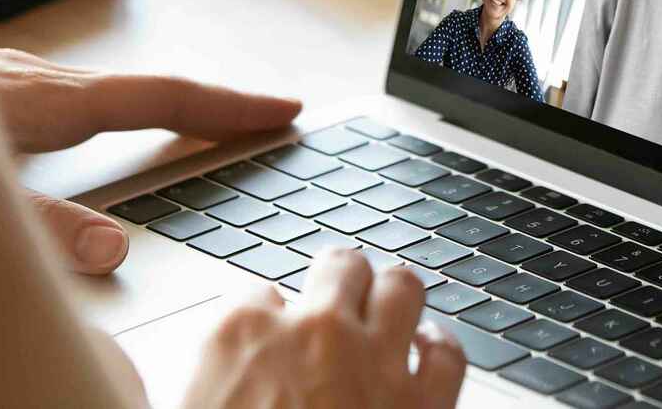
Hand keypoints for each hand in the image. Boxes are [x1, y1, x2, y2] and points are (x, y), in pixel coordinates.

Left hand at [0, 48, 299, 274]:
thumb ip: (44, 227)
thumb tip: (117, 249)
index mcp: (52, 101)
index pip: (166, 97)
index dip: (229, 106)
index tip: (284, 109)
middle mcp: (44, 83)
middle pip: (151, 89)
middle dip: (212, 104)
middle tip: (265, 120)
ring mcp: (19, 83)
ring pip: (114, 94)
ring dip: (167, 108)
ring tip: (207, 126)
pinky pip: (83, 101)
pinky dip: (122, 114)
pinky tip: (105, 136)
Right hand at [182, 250, 465, 408]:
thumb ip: (215, 386)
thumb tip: (228, 384)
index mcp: (240, 334)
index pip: (254, 292)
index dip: (265, 315)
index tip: (268, 331)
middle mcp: (314, 331)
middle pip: (340, 266)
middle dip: (340, 279)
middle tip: (338, 298)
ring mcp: (375, 361)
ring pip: (401, 286)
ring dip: (395, 296)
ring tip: (389, 307)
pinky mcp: (425, 405)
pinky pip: (446, 354)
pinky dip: (439, 349)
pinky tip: (428, 353)